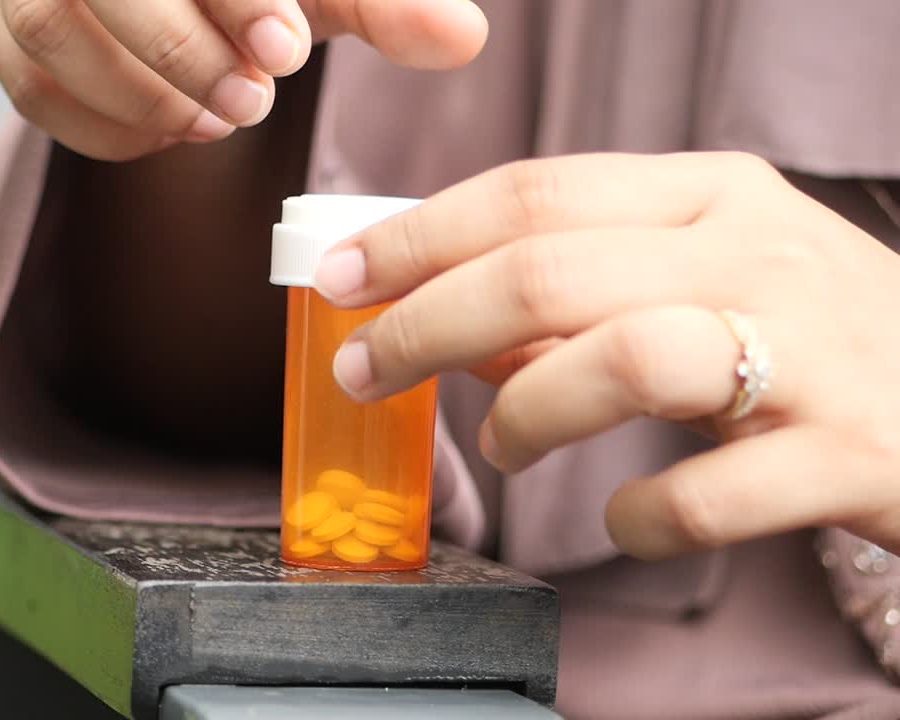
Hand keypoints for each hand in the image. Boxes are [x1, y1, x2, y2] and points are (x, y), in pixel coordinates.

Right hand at [0, 0, 486, 160]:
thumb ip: (387, 2)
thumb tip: (462, 39)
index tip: (285, 48)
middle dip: (178, 51)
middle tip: (251, 101)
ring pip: (47, 30)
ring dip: (140, 93)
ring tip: (217, 120)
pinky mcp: (6, 31)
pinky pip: (31, 90)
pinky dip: (107, 126)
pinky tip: (171, 130)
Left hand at [312, 152, 899, 559]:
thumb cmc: (812, 339)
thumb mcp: (703, 279)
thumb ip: (582, 293)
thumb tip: (450, 320)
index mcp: (710, 196)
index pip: (534, 193)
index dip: (420, 234)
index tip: (341, 275)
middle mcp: (758, 254)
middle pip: (548, 271)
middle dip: (427, 322)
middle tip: (365, 369)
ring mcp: (811, 350)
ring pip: (623, 357)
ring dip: (528, 411)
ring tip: (502, 447)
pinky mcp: (848, 453)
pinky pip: (706, 493)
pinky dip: (639, 517)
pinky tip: (625, 518)